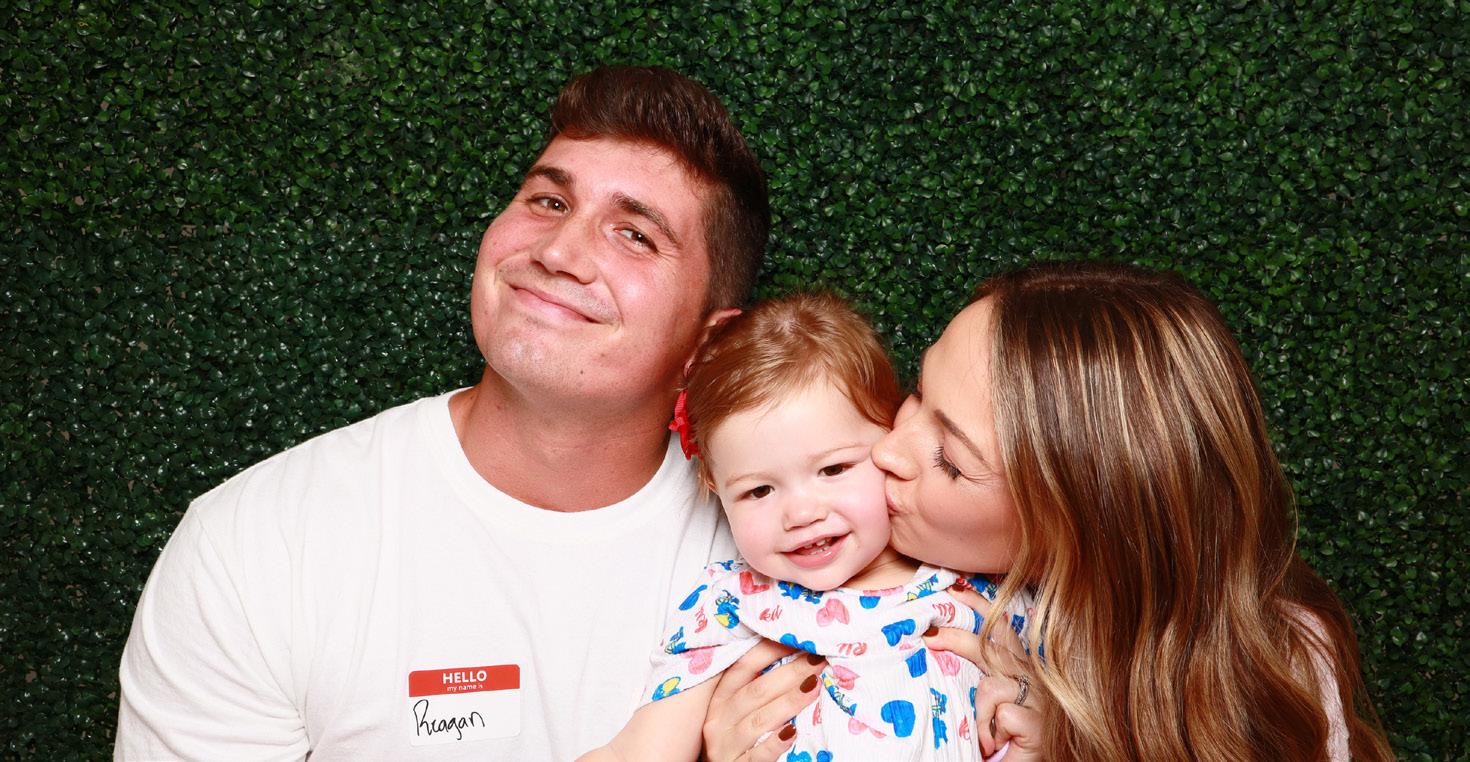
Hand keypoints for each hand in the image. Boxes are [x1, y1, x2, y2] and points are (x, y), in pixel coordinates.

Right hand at [700, 639, 824, 761]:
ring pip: (759, 720)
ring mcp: (726, 745)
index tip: (797, 639)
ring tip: (814, 687)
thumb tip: (797, 657)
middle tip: (817, 660)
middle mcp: (719, 718)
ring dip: (788, 701)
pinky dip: (775, 742)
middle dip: (790, 673)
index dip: (769, 651)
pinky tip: (793, 732)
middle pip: (756, 691)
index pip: (743, 666)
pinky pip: (758, 754)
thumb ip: (757, 688)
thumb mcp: (736, 710)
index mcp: (720, 698)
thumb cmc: (735, 736)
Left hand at [925, 587, 1045, 760]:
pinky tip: (996, 744)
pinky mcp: (1039, 723)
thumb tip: (939, 641)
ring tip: (984, 736)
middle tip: (931, 637)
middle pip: (992, 648)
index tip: (956, 591)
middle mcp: (1033, 679)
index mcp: (1021, 669)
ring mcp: (1038, 700)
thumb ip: (978, 675)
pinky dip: (990, 732)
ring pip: (992, 688)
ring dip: (980, 714)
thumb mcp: (990, 701)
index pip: (1003, 628)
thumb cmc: (1007, 738)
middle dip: (958, 638)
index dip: (981, 606)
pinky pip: (1003, 714)